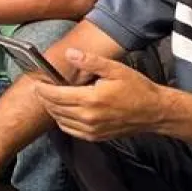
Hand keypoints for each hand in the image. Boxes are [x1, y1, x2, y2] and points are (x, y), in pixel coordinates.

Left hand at [31, 48, 168, 141]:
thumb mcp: (115, 69)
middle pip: (54, 108)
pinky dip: (62, 120)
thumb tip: (70, 54)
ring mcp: (91, 130)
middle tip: (40, 88)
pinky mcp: (94, 137)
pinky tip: (64, 111)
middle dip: (44, 98)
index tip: (37, 82)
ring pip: (60, 120)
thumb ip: (90, 62)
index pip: (56, 95)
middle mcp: (88, 117)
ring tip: (50, 98)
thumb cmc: (137, 89)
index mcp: (91, 99)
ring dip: (52, 109)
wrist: (154, 112)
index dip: (43, 89)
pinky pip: (70, 130)